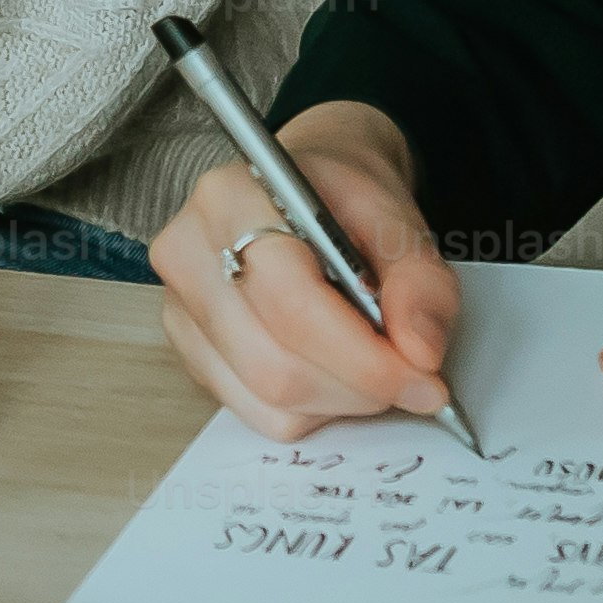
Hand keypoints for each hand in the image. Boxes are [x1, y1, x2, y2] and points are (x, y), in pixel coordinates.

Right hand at [154, 101, 464, 439]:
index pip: (290, 303)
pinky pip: (256, 412)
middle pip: (274, 365)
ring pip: (267, 398)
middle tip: (413, 379)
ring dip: (340, 400)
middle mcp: (188, 253)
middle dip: (359, 387)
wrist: (302, 190)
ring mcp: (179, 307)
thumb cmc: (341, 199)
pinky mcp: (188, 350)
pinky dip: (312, 409)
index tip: (423, 378)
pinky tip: (331, 369)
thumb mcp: (398, 220)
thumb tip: (420, 352)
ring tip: (372, 363)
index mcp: (232, 199)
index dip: (362, 356)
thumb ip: (419, 281)